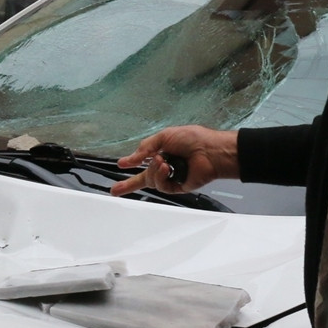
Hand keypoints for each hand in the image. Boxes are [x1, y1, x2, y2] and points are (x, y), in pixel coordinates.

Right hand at [111, 125, 238, 196]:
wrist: (210, 150)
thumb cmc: (193, 139)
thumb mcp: (164, 137)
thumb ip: (144, 148)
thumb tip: (129, 160)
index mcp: (162, 154)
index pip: (143, 164)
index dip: (131, 167)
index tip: (120, 170)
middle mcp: (166, 167)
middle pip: (144, 179)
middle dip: (128, 185)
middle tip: (116, 189)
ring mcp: (172, 178)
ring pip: (152, 181)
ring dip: (154, 171)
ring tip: (163, 161)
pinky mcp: (178, 187)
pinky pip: (162, 186)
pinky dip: (161, 177)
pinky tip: (167, 168)